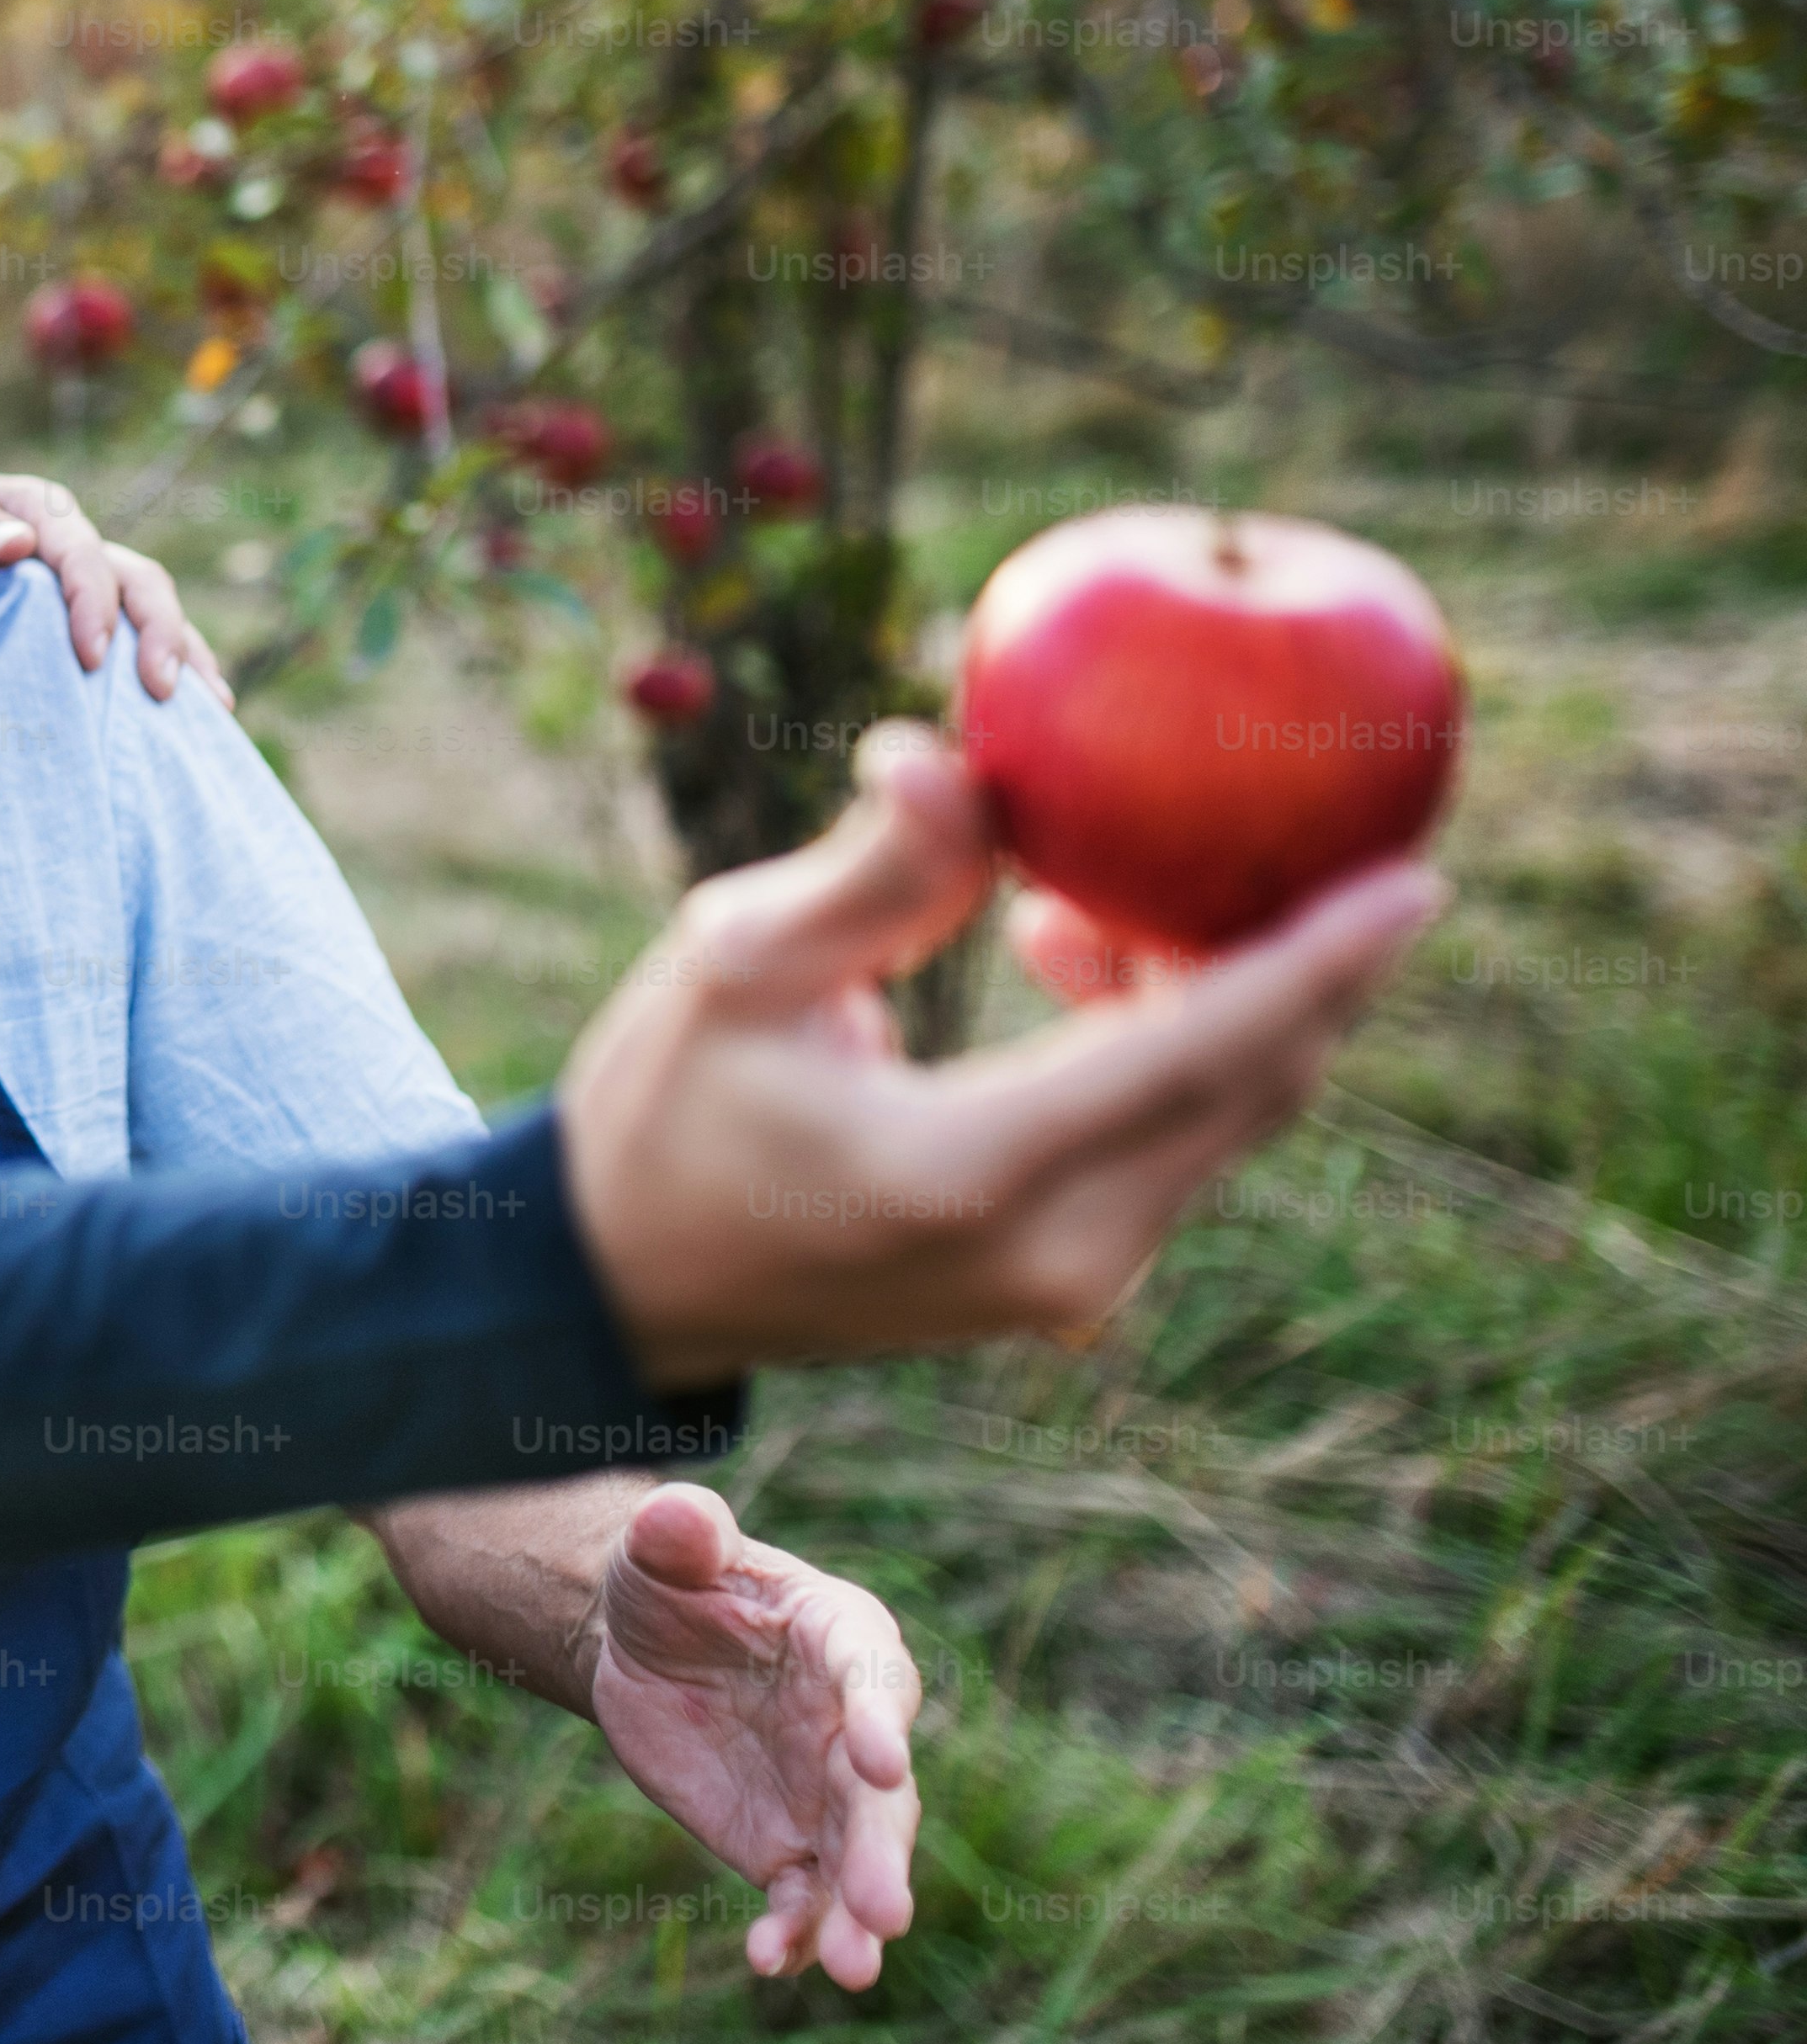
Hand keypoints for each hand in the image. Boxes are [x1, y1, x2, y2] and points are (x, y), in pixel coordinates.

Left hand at [0, 462, 227, 703]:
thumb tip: (19, 543)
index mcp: (28, 508)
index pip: (78, 549)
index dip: (93, 599)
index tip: (90, 655)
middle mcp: (64, 541)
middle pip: (133, 576)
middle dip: (158, 630)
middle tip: (159, 690)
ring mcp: (77, 580)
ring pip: (150, 605)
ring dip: (183, 650)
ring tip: (208, 706)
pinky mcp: (77, 617)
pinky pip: (138, 634)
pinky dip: (176, 662)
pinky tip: (204, 710)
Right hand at [556, 720, 1441, 1385]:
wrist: (623, 1285)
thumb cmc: (662, 1106)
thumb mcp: (735, 963)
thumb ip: (873, 869)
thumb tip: (949, 751)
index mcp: (971, 1171)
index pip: (1199, 1052)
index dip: (1322, 961)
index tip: (1420, 878)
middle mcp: (1053, 1252)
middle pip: (1250, 1089)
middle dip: (1295, 962)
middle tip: (1286, 831)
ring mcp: (1067, 1289)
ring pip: (1220, 1122)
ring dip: (1209, 998)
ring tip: (1091, 900)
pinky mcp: (1063, 1292)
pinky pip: (1172, 1154)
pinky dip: (1168, 1054)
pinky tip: (1073, 967)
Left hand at [580, 1483, 919, 1986]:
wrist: (640, 1645)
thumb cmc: (670, 1579)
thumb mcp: (664, 1548)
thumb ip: (680, 1532)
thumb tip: (676, 1513)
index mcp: (843, 1640)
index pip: (874, 1682)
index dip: (882, 1720)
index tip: (879, 1761)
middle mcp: (854, 1726)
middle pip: (879, 1797)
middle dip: (883, 1853)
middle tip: (885, 1912)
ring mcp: (825, 1795)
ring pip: (853, 1863)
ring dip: (855, 1917)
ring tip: (851, 1970)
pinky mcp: (784, 1843)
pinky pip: (798, 1897)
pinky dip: (791, 1931)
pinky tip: (770, 1962)